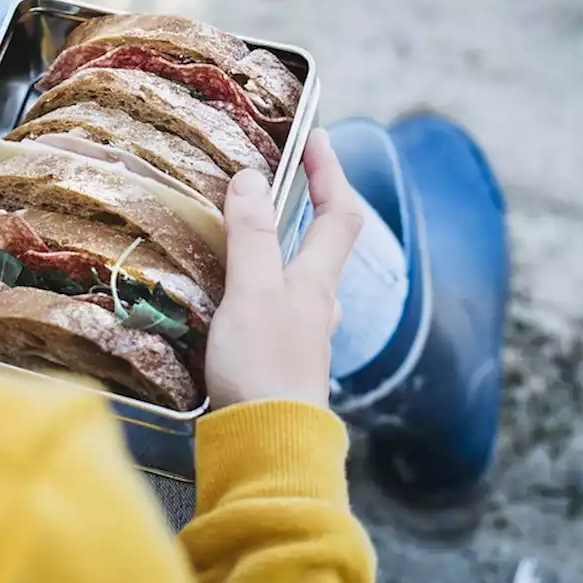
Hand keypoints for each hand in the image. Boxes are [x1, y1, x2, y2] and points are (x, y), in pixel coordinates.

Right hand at [205, 129, 364, 409]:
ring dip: (290, 248)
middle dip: (314, 206)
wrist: (267, 446)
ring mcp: (303, 337)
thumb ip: (252, 235)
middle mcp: (318, 306)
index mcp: (316, 281)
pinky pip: (281, 309)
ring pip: (306, 279)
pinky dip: (268, 287)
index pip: (339, 213)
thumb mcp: (252, 291)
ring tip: (257, 232)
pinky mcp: (280, 363)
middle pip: (328, 245)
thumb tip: (252, 176)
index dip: (332, 172)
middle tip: (287, 179)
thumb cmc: (264, 367)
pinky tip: (243, 297)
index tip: (316, 136)